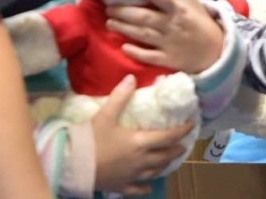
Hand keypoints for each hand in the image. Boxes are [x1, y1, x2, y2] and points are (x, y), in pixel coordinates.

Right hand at [91, 75, 194, 194]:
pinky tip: (148, 186)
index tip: (191, 125)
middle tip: (182, 145)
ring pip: (154, 172)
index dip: (181, 131)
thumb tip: (132, 78)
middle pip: (164, 156)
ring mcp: (132, 176)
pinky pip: (138, 188)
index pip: (167, 136)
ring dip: (164, 165)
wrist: (74, 166)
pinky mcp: (122, 187)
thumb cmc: (92, 139)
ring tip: (168, 161)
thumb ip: (120, 96)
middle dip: (175, 149)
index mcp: (140, 143)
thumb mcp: (106, 115)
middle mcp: (141, 161)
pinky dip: (146, 186)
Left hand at [106, 0, 224, 74]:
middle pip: (144, 16)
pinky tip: (124, 48)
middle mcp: (172, 24)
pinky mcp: (168, 59)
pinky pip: (150, 57)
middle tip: (108, 8)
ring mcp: (169, 43)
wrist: (215, 52)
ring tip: (109, 23)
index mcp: (179, 8)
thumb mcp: (194, 2)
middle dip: (124, 12)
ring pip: (143, 35)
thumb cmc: (200, 23)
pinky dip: (136, 53)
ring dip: (124, 29)